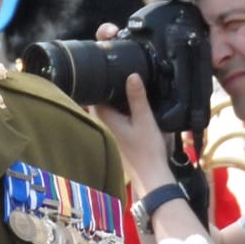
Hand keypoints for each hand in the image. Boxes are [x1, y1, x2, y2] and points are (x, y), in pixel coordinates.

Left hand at [90, 71, 176, 197]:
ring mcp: (106, 131)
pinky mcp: (114, 136)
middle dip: (108, 88)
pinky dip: (119, 110)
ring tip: (128, 86)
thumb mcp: (145, 119)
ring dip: (114, 99)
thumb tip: (131, 75)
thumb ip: (137, 97)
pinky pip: (112, 117)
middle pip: (99, 100)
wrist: (150, 175)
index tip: (109, 68)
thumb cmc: (147, 149)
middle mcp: (100, 124)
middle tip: (121, 74)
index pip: (94, 93)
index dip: (100, 80)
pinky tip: (131, 105)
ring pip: (106, 109)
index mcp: (104, 118)